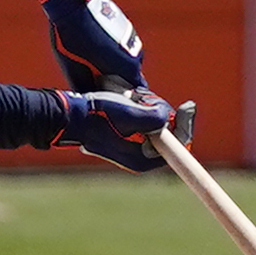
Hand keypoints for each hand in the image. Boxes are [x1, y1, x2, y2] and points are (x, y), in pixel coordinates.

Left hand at [38, 0, 149, 94]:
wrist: (72, 3)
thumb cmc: (71, 38)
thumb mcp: (74, 68)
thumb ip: (85, 87)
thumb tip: (88, 101)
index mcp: (126, 68)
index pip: (136, 93)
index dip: (123, 99)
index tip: (109, 101)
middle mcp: (135, 55)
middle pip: (132, 78)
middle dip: (118, 83)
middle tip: (98, 83)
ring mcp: (133, 39)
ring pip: (128, 62)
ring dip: (116, 66)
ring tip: (94, 64)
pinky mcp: (127, 27)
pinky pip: (124, 47)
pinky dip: (115, 52)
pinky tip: (96, 47)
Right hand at [53, 88, 193, 173]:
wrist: (67, 115)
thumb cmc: (96, 115)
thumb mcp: (129, 114)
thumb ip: (154, 116)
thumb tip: (168, 116)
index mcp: (143, 159)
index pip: (177, 144)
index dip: (185, 124)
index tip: (188, 105)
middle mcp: (138, 157)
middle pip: (166, 132)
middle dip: (160, 111)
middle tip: (146, 97)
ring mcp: (129, 147)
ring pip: (152, 124)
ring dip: (147, 106)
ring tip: (131, 96)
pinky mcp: (121, 136)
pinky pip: (139, 121)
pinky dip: (137, 107)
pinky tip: (125, 97)